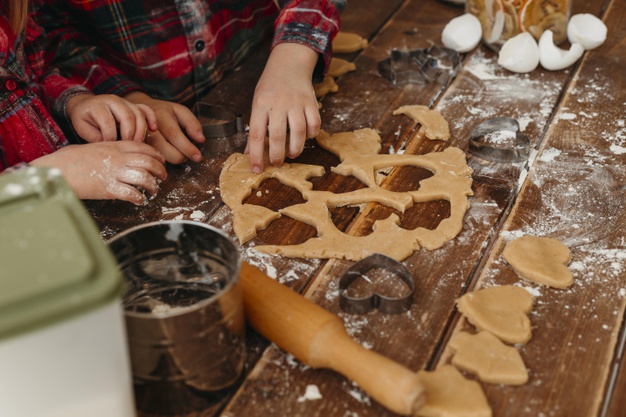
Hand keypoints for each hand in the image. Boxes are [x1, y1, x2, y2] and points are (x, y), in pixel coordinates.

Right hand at [31, 141, 166, 204]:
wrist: (55, 170)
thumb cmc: (69, 160)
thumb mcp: (92, 147)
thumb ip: (108, 150)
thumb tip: (119, 156)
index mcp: (113, 146)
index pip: (142, 147)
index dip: (156, 154)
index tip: (161, 161)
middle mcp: (117, 158)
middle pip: (148, 162)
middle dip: (160, 170)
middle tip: (163, 177)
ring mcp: (113, 172)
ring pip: (144, 177)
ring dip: (153, 185)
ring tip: (154, 190)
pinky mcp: (108, 188)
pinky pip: (131, 193)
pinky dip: (139, 198)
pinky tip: (139, 200)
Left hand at [66, 93, 156, 141]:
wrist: (85, 105)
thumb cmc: (84, 119)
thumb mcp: (82, 128)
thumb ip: (94, 137)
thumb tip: (110, 147)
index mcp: (97, 105)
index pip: (108, 122)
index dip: (110, 138)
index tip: (109, 148)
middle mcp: (113, 100)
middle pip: (127, 117)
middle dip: (129, 135)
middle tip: (127, 148)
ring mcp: (125, 101)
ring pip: (139, 114)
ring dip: (140, 131)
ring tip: (137, 145)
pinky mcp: (133, 105)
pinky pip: (146, 109)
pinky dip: (152, 118)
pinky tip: (153, 129)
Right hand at [124, 91, 204, 163]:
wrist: (139, 111)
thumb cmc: (163, 112)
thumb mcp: (180, 111)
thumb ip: (192, 123)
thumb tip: (201, 139)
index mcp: (160, 115)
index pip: (174, 135)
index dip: (187, 148)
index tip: (198, 156)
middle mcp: (147, 127)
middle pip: (164, 149)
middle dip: (180, 157)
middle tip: (188, 155)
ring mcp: (140, 138)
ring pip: (157, 157)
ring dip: (172, 159)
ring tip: (178, 152)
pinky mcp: (137, 147)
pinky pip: (151, 158)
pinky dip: (162, 159)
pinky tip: (167, 153)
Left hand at [247, 43, 320, 172]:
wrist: (289, 63)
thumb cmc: (270, 87)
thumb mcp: (257, 103)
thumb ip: (255, 127)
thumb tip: (249, 152)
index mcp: (260, 104)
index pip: (256, 134)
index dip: (256, 155)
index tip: (257, 169)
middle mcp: (278, 104)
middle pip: (278, 136)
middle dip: (277, 156)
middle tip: (276, 163)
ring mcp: (296, 102)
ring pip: (299, 132)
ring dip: (296, 149)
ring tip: (291, 154)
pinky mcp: (311, 102)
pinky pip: (314, 124)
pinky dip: (311, 135)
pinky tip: (305, 137)